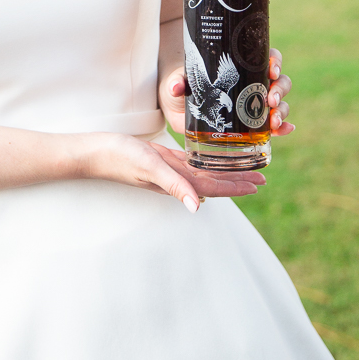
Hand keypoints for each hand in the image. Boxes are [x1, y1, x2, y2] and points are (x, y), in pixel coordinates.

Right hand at [78, 132, 264, 212]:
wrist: (97, 151)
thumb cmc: (121, 158)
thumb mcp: (150, 167)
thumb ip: (174, 186)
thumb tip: (197, 207)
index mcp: (177, 182)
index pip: (214, 187)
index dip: (236, 186)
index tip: (258, 184)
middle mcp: (176, 179)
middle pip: (214, 181)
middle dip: (237, 180)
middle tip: (261, 177)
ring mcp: (169, 170)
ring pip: (204, 173)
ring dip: (224, 172)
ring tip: (243, 170)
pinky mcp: (161, 161)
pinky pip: (189, 164)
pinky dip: (204, 164)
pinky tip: (211, 164)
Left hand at [160, 47, 293, 136]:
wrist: (179, 106)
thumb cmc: (182, 86)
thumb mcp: (178, 81)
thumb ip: (177, 82)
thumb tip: (176, 87)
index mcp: (240, 66)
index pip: (266, 57)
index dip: (275, 61)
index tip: (272, 69)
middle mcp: (252, 82)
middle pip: (279, 80)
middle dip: (280, 89)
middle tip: (271, 99)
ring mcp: (254, 102)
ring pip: (280, 102)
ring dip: (282, 110)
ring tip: (274, 120)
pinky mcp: (253, 123)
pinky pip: (274, 124)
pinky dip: (283, 127)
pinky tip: (286, 130)